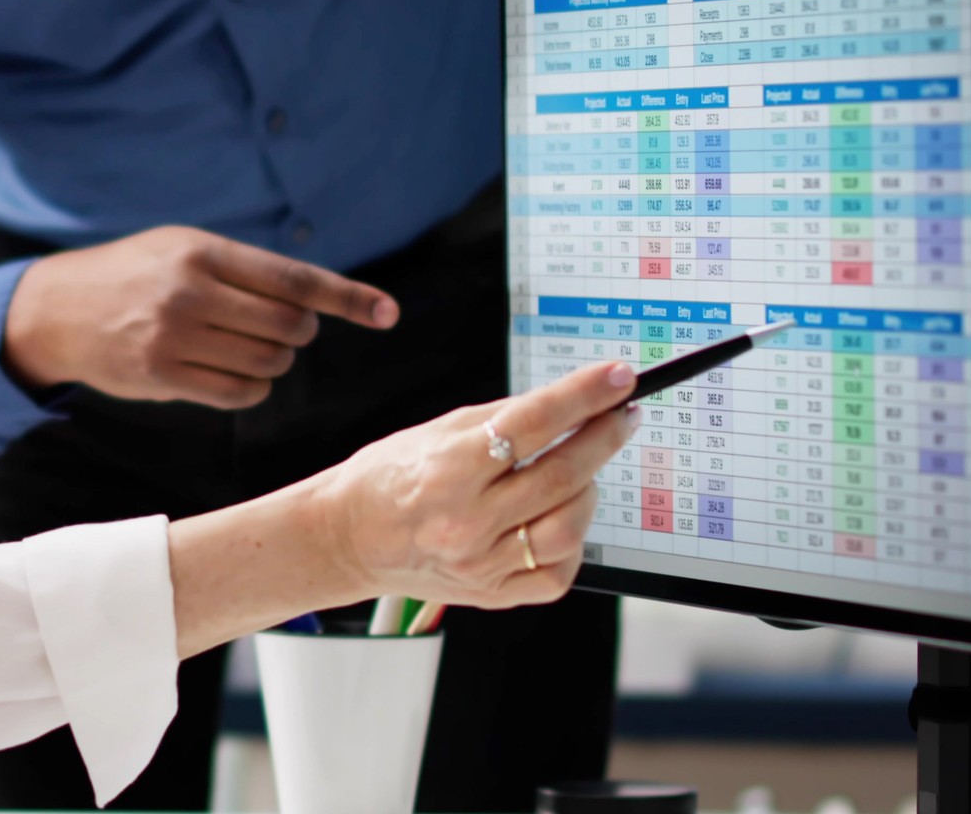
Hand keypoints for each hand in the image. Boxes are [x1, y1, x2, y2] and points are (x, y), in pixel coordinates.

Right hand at [1, 226, 398, 406]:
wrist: (58, 309)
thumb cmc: (135, 274)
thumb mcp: (181, 247)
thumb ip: (242, 269)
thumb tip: (315, 303)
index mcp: (203, 251)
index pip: (294, 278)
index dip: (347, 297)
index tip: (388, 313)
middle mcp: (191, 293)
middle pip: (289, 327)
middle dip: (298, 333)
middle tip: (281, 329)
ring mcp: (174, 337)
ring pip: (268, 365)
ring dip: (274, 362)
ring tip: (245, 346)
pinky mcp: (162, 375)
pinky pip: (239, 394)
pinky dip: (251, 388)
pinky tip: (232, 372)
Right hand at [311, 359, 641, 610]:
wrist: (350, 537)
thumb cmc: (388, 478)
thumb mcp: (438, 431)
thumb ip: (504, 420)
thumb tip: (566, 404)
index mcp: (450, 469)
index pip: (534, 423)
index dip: (583, 396)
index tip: (618, 378)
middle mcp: (467, 520)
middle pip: (562, 474)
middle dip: (604, 437)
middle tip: (621, 415)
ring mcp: (483, 563)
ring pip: (569, 525)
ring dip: (590, 490)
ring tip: (582, 471)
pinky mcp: (493, 592)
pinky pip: (557, 571)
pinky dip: (571, 540)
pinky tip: (560, 516)